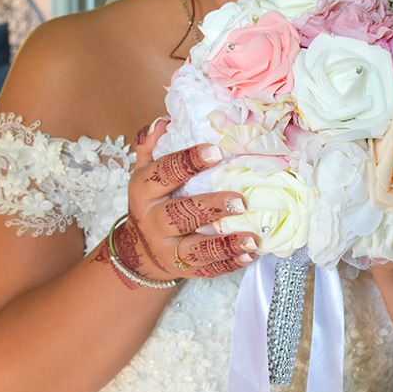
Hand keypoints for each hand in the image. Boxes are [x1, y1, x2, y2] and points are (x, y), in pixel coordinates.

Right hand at [115, 119, 257, 281]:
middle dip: (210, 208)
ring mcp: (168, 249)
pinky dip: (230, 263)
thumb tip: (164, 122)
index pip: (164, 173)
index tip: (216, 151)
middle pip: (179, 215)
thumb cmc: (152, 200)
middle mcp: (153, 221)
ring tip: (252, 238)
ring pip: (195, 249)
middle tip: (240, 200)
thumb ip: (152, 144)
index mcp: (144, 191)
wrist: (140, 250)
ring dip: (225, 244)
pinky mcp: (184, 269)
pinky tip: (250, 254)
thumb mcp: (146, 171)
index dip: (188, 162)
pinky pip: (207, 269)